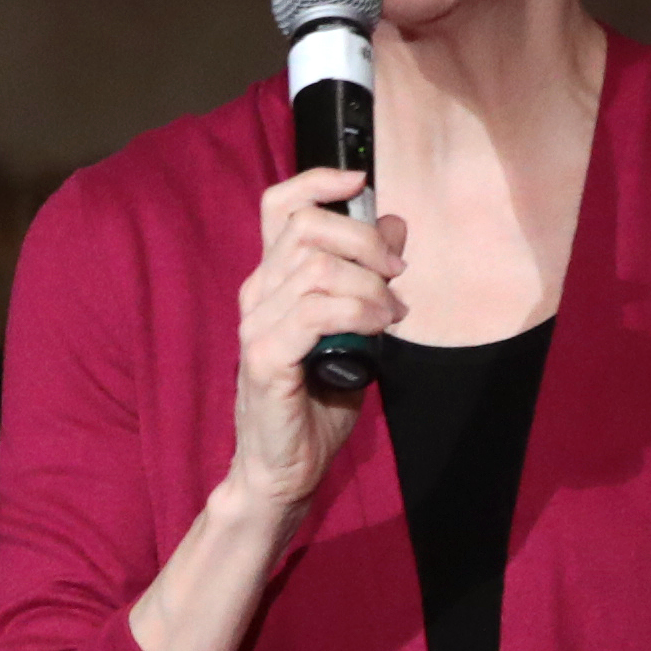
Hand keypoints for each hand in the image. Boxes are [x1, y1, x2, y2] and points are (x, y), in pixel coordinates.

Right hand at [228, 167, 402, 508]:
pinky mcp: (263, 357)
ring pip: (316, 269)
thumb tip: (393, 226)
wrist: (286, 468)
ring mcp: (255, 325)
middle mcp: (256, 294)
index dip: (318, 181)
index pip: (279, 206)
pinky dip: (357, 312)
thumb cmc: (316, 402)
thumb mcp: (355, 328)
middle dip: (364, 241)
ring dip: (369, 285)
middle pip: (307, 229)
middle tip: (396, 274)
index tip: (360, 181)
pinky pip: (314, 312)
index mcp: (272, 280)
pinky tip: (377, 328)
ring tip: (391, 314)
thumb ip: (368, 277)